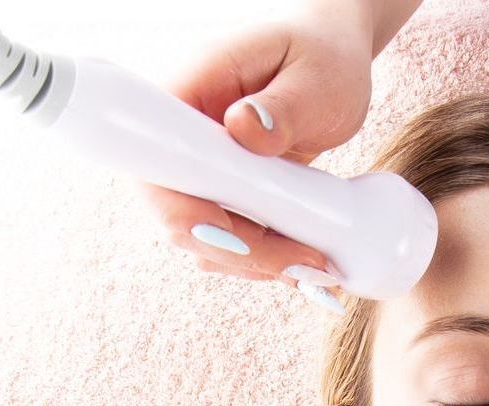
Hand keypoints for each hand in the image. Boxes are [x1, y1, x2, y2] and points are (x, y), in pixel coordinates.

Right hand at [137, 16, 375, 306]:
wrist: (332, 64)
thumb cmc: (323, 57)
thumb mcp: (315, 76)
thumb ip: (282, 105)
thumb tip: (243, 128)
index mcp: (193, 93)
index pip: (155, 158)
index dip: (180, 206)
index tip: (229, 230)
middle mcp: (188, 136)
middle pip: (179, 213)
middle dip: (236, 250)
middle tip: (302, 261)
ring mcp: (206, 171)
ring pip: (206, 239)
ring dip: (256, 263)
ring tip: (316, 264)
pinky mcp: (230, 196)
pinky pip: (233, 242)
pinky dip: (266, 261)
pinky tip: (305, 262)